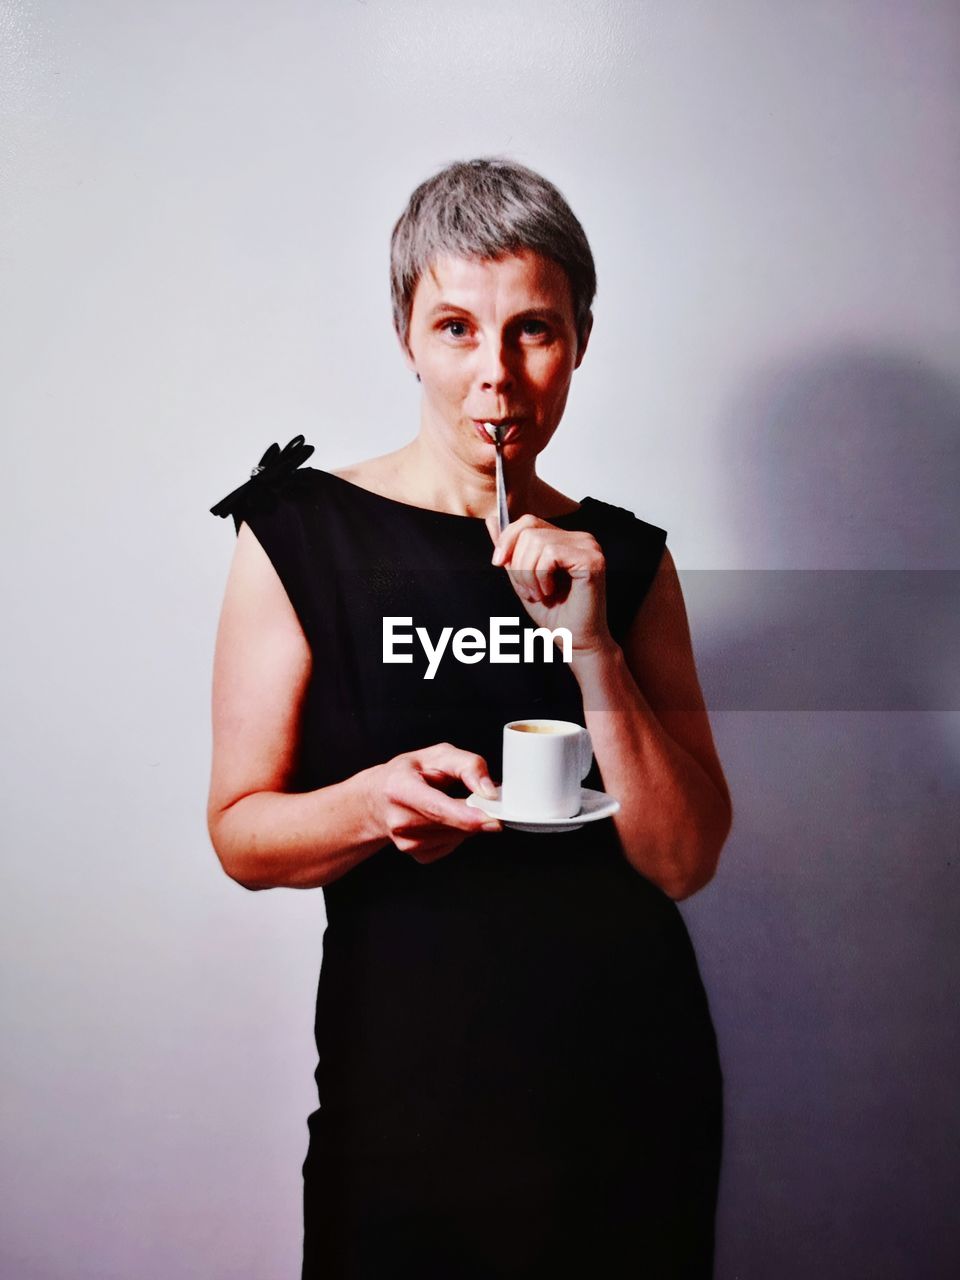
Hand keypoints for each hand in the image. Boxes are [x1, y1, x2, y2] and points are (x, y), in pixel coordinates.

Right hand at [368, 743, 500, 863]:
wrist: (379, 799)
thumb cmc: (409, 774)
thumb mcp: (437, 756)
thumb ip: (467, 765)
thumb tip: (489, 790)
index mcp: (399, 789)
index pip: (436, 808)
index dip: (467, 816)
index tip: (493, 819)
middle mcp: (399, 820)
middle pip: (452, 824)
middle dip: (477, 814)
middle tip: (487, 800)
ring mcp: (406, 842)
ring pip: (457, 836)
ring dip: (468, 822)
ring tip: (455, 802)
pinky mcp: (417, 855)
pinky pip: (453, 845)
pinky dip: (458, 832)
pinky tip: (446, 819)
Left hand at [490, 514, 612, 654]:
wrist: (574, 641)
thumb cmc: (554, 614)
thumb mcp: (522, 577)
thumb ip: (510, 550)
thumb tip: (492, 520)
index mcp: (565, 539)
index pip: (528, 521)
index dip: (507, 540)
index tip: (498, 563)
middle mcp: (580, 538)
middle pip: (529, 529)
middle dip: (517, 563)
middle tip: (527, 590)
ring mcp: (589, 547)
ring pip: (537, 541)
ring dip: (529, 574)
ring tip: (539, 594)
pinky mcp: (592, 560)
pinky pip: (551, 554)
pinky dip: (542, 576)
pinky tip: (550, 591)